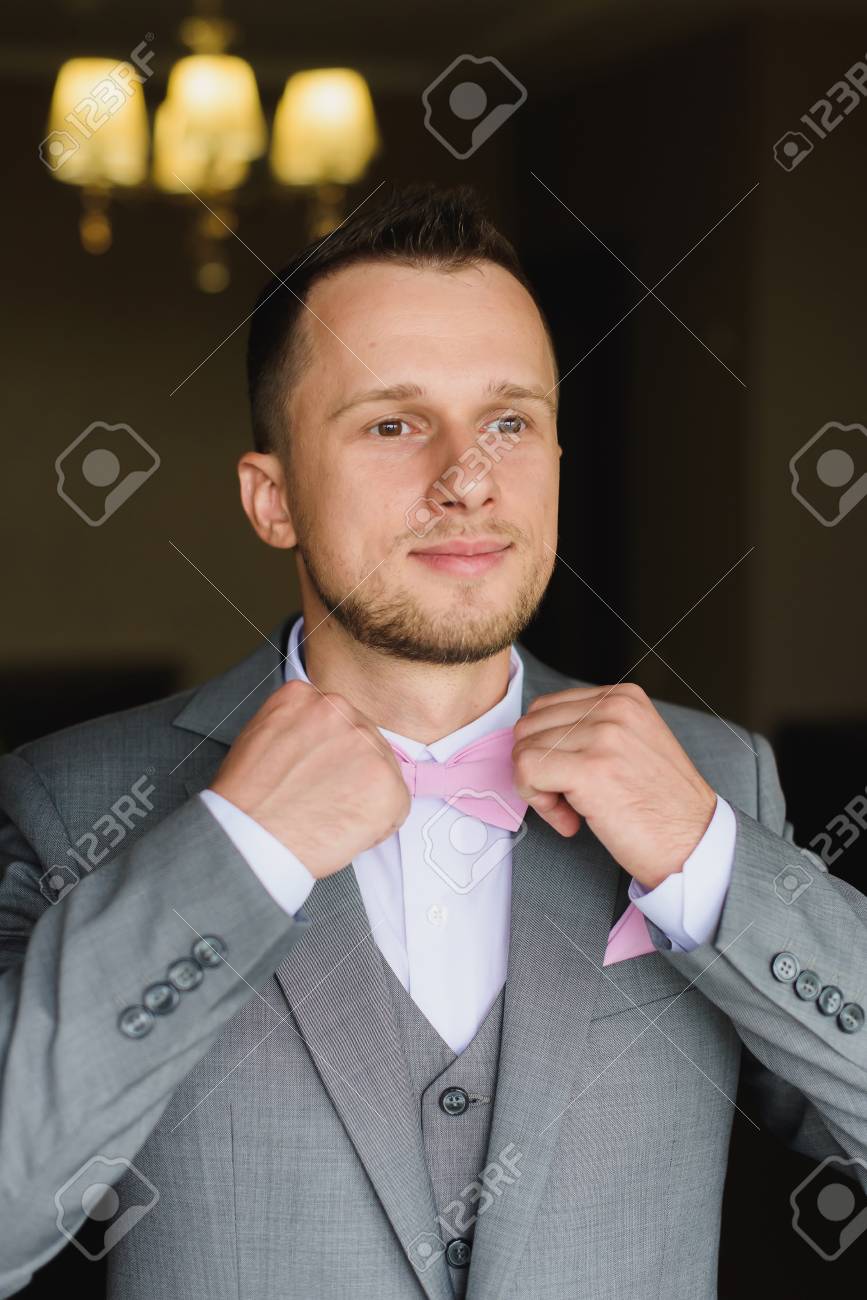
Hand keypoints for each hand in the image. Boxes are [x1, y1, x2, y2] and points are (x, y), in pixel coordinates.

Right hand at [210, 679, 410, 878]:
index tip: (320, 770)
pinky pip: (396, 806)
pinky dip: (377, 825)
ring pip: (383, 771)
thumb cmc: (247, 801)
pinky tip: (344, 829)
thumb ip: (297, 727)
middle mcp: (340, 712)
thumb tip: (321, 741)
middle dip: (351, 772)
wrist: (249, 839)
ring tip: (329, 815)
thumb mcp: (259, 736)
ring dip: (364, 796)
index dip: (331, 752)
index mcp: (306, 697)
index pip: (338, 719)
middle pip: (364, 741)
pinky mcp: (388, 784)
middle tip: (324, 798)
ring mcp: (367, 745)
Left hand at [511, 683, 717, 888]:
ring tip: (573, 810)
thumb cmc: (662, 806)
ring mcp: (602, 736)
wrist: (694, 845)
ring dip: (538, 788)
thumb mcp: (633, 744)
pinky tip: (570, 820)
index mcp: (622, 697)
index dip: (545, 748)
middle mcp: (613, 708)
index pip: (546, 708)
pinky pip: (527, 772)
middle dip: (537, 767)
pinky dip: (539, 802)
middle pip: (529, 727)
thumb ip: (591, 730)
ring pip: (523, 750)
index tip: (569, 778)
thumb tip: (535, 738)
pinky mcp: (590, 769)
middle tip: (567, 798)